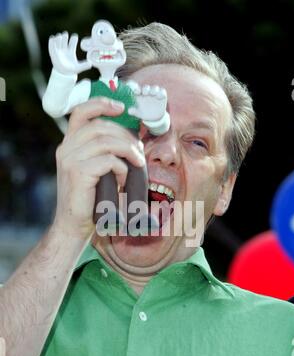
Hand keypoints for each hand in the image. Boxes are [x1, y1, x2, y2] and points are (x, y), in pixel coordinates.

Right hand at [49, 32, 91, 75]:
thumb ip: (84, 65)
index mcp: (71, 50)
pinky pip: (52, 46)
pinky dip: (51, 41)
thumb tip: (91, 63)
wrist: (63, 74)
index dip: (74, 38)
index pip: (73, 42)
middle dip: (65, 36)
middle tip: (66, 34)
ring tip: (60, 36)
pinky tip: (52, 37)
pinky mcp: (54, 53)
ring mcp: (59, 50)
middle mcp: (65, 49)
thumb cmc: (71, 70)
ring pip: (58, 41)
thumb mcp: (79, 68)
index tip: (75, 36)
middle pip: (65, 39)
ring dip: (59, 38)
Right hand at [53, 97, 145, 238]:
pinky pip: (108, 161)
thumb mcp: (95, 170)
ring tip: (137, 163)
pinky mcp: (78, 172)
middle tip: (139, 151)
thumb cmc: (90, 199)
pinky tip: (123, 180)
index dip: (101, 104)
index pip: (81, 112)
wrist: (73, 225)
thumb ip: (106, 153)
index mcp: (69, 145)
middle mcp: (66, 149)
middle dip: (125, 135)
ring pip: (106, 141)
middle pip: (100, 126)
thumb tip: (133, 139)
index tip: (121, 108)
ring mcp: (70, 160)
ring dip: (128, 150)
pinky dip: (121, 168)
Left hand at [127, 81, 167, 121]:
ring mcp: (155, 93)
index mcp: (139, 94)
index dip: (135, 88)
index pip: (136, 88)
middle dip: (145, 89)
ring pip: (155, 88)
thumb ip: (134, 112)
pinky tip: (159, 97)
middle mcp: (147, 92)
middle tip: (144, 93)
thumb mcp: (139, 113)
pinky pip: (162, 91)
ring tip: (152, 93)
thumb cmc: (144, 113)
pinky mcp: (162, 95)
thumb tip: (129, 111)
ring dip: (153, 89)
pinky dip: (161, 93)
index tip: (135, 92)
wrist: (155, 117)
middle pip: (146, 87)